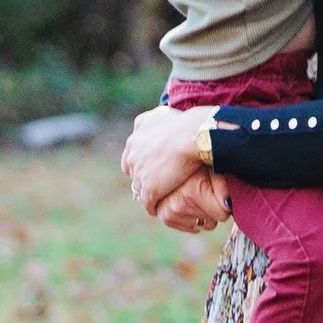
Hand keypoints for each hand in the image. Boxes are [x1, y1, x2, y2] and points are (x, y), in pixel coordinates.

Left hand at [125, 105, 226, 228]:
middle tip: (157, 184)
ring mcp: (140, 174)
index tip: (152, 168)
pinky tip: (162, 207)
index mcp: (134, 141)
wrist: (193, 136)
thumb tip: (148, 123)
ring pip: (140, 190)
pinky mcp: (150, 189)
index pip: (130, 159)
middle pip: (134, 175)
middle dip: (143, 179)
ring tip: (161, 198)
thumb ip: (149, 121)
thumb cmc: (184, 123)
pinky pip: (148, 204)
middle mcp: (132, 157)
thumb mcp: (160, 114)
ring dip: (149, 193)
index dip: (141, 165)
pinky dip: (154, 206)